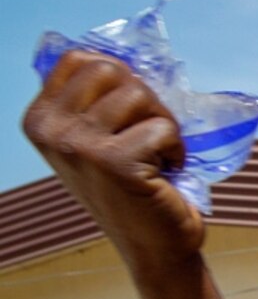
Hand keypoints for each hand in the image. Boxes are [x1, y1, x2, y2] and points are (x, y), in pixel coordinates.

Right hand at [23, 51, 202, 277]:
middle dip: (146, 97)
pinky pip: (162, 127)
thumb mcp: (99, 138)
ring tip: (159, 155)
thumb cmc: (134, 188)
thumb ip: (95, 98)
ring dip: (164, 124)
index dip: (121, 78)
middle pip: (110, 69)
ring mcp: (77, 145)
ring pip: (138, 94)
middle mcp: (49, 129)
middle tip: (153, 134)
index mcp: (40, 118)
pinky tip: (167, 173)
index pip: (80, 59)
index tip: (131, 114)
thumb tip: (115, 52)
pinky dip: (176, 148)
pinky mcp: (113, 162)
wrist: (155, 246)